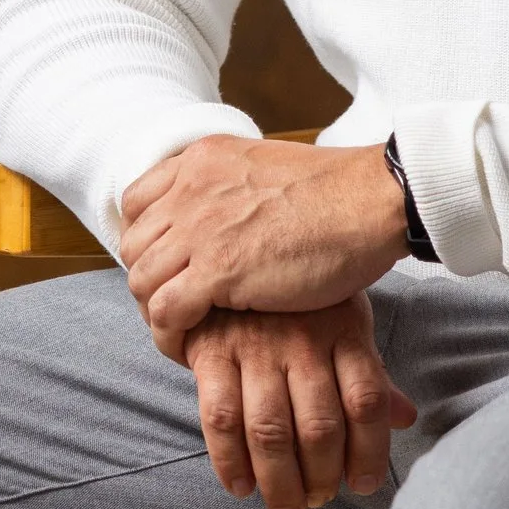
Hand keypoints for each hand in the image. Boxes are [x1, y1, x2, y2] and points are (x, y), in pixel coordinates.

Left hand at [122, 135, 407, 351]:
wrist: (373, 199)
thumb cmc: (340, 193)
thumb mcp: (268, 170)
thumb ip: (236, 189)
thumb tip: (232, 219)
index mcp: (203, 159)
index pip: (137, 202)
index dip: (147, 240)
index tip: (169, 266)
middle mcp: (191, 188)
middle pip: (135, 244)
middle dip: (150, 280)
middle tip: (177, 306)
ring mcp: (200, 228)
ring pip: (142, 280)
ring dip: (157, 312)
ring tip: (183, 331)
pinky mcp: (216, 271)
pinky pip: (165, 312)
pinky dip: (170, 336)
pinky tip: (190, 350)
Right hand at [185, 298, 417, 508]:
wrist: (230, 251)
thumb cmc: (298, 299)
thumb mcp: (344, 320)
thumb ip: (369, 374)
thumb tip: (406, 418)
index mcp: (344, 329)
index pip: (366, 401)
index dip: (369, 452)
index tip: (363, 485)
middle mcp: (302, 339)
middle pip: (320, 427)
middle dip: (322, 478)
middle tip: (319, 501)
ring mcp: (255, 347)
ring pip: (270, 432)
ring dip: (280, 483)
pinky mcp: (212, 353)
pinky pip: (221, 419)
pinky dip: (229, 462)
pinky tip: (242, 487)